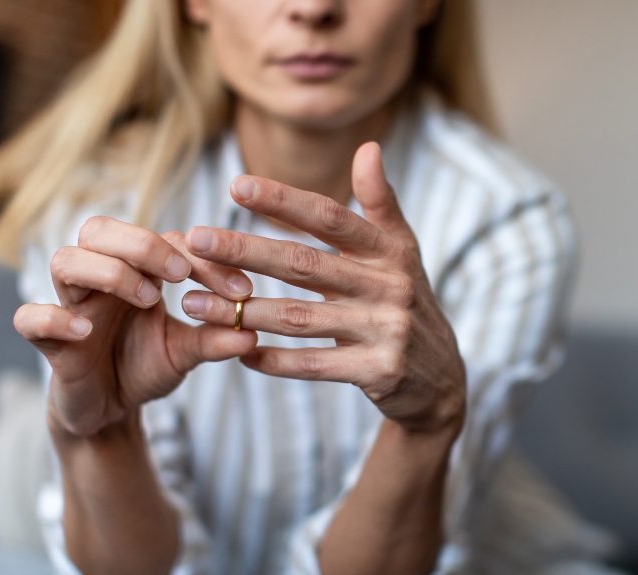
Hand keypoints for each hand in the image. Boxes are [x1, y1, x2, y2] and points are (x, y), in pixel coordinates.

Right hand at [13, 218, 257, 436]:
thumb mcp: (187, 353)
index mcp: (137, 272)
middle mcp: (100, 279)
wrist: (110, 411)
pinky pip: (29, 318)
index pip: (164, 241)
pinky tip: (85, 330)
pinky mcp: (49, 342)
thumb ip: (214, 340)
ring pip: (65, 261)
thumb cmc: (145, 368)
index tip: (241, 290)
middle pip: (99, 230)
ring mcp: (71, 306)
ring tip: (148, 299)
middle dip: (143, 244)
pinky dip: (53, 317)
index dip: (204, 259)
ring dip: (109, 272)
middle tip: (181, 274)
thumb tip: (252, 333)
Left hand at [180, 143, 466, 434]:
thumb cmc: (407, 303)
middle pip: (306, 264)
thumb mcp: (403, 252)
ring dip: (244, 311)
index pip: (331, 218)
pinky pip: (315, 364)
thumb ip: (380, 202)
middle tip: (196, 240)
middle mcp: (391, 286)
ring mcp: (386, 330)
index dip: (284, 201)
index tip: (236, 185)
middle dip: (247, 250)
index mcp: (391, 252)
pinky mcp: (380, 371)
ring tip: (195, 304)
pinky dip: (275, 360)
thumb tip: (368, 147)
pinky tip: (240, 352)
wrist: (442, 379)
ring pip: (300, 318)